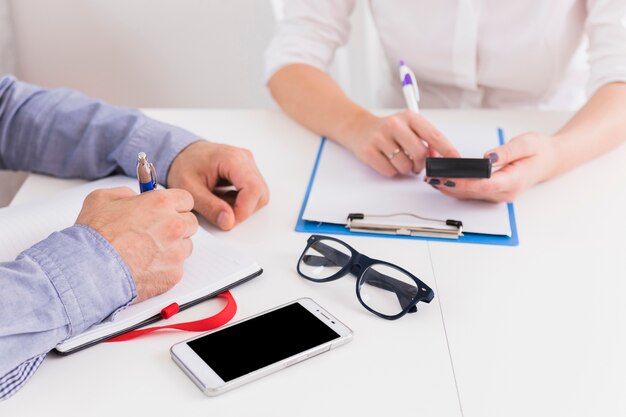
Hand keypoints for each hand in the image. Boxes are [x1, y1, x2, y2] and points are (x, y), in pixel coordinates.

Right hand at [76, 187, 197, 302]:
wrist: (89, 271)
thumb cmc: (94, 237)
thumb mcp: (102, 199)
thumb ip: (125, 193)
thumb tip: (135, 197)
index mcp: (161, 204)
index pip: (186, 199)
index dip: (176, 205)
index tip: (169, 210)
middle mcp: (174, 226)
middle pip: (190, 223)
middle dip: (177, 226)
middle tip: (157, 232)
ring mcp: (176, 252)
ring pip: (186, 247)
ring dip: (173, 247)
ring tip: (148, 252)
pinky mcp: (174, 274)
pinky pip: (177, 268)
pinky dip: (165, 268)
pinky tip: (146, 267)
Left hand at [167, 141, 268, 229]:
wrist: (181, 154)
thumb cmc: (183, 166)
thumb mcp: (189, 189)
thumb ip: (210, 207)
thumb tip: (229, 222)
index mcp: (231, 158)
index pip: (253, 189)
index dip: (244, 210)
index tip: (228, 221)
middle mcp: (245, 159)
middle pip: (260, 193)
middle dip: (243, 210)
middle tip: (220, 213)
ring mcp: (249, 164)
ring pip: (259, 195)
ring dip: (242, 206)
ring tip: (219, 201)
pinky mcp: (248, 171)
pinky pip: (254, 193)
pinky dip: (241, 201)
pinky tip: (223, 197)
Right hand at [342, 111, 459, 175]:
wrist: (359, 128)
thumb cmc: (389, 130)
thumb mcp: (409, 127)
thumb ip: (425, 139)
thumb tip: (438, 156)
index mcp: (409, 117)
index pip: (434, 135)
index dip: (447, 150)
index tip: (455, 160)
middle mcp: (394, 125)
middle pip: (420, 154)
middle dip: (421, 164)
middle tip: (417, 164)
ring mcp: (380, 138)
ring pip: (405, 166)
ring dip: (406, 169)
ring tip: (400, 160)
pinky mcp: (369, 151)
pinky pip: (389, 171)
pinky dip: (392, 171)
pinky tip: (387, 161)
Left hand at [426, 132, 557, 202]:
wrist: (548, 160)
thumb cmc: (539, 151)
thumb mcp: (526, 144)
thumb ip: (506, 151)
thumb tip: (487, 158)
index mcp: (513, 181)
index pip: (484, 184)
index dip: (463, 182)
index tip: (446, 176)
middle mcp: (503, 193)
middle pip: (470, 192)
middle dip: (448, 182)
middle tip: (430, 172)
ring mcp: (496, 196)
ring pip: (467, 194)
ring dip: (447, 185)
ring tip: (430, 173)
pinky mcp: (490, 193)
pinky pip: (469, 192)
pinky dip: (453, 184)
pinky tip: (441, 176)